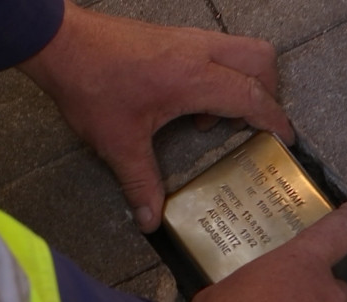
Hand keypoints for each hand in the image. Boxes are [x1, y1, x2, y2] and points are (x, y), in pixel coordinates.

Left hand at [18, 1, 293, 231]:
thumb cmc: (92, 87)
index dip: (274, 119)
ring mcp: (189, 38)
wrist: (61, 42)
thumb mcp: (117, 142)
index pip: (252, 95)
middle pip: (260, 60)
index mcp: (195, 78)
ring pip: (241, 49)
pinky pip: (218, 50)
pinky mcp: (176, 36)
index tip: (286, 139)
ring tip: (215, 119)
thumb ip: (140, 182)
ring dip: (243, 82)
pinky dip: (222, 74)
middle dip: (268, 93)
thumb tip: (149, 221)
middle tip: (252, 126)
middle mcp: (200, 51)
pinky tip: (190, 103)